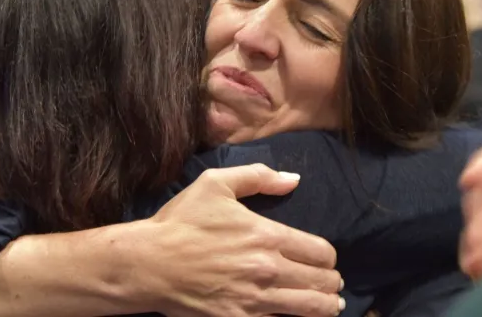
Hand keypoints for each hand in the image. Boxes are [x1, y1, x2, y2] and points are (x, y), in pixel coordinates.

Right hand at [141, 164, 343, 316]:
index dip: (329, 258)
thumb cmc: (181, 222)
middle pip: (321, 282)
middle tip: (332, 285)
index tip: (327, 261)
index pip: (321, 252)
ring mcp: (255, 300)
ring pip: (310, 308)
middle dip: (331, 283)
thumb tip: (293, 180)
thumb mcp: (216, 183)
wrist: (148, 263)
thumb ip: (258, 177)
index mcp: (267, 235)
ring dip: (325, 307)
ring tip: (330, 306)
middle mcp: (268, 270)